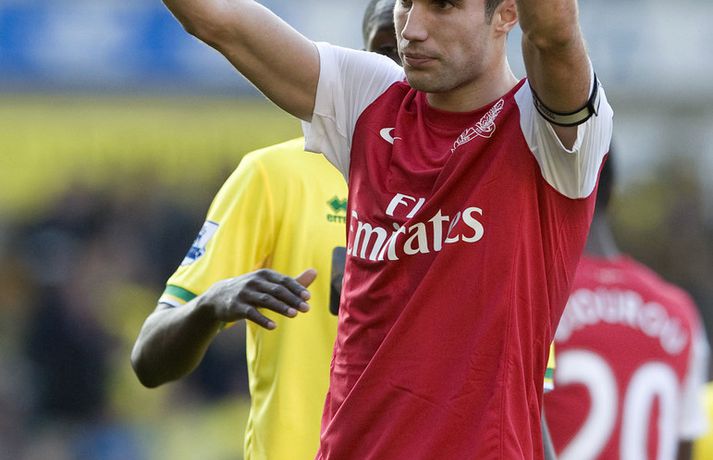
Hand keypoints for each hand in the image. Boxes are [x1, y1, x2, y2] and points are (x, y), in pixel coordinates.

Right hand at [197, 268, 316, 328]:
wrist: (218, 297)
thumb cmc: (251, 290)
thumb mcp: (270, 283)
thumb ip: (292, 281)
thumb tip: (315, 271)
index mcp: (265, 274)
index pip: (284, 281)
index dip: (296, 288)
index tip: (308, 297)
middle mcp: (254, 281)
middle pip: (276, 290)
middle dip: (292, 299)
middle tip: (306, 308)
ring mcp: (244, 294)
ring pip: (265, 300)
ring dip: (280, 307)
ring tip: (294, 315)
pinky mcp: (236, 307)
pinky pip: (251, 313)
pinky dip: (262, 319)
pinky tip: (273, 326)